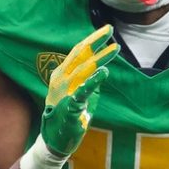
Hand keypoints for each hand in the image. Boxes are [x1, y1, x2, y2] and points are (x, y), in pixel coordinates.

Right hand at [40, 25, 117, 157]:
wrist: (54, 140)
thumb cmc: (66, 116)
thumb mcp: (76, 93)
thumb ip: (87, 80)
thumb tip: (101, 69)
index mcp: (62, 74)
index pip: (78, 52)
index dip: (92, 40)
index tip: (106, 31)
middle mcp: (61, 79)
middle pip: (79, 54)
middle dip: (95, 41)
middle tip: (110, 29)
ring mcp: (64, 92)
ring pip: (83, 69)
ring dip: (100, 57)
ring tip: (115, 48)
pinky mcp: (70, 106)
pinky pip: (83, 90)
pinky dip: (94, 80)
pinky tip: (105, 71)